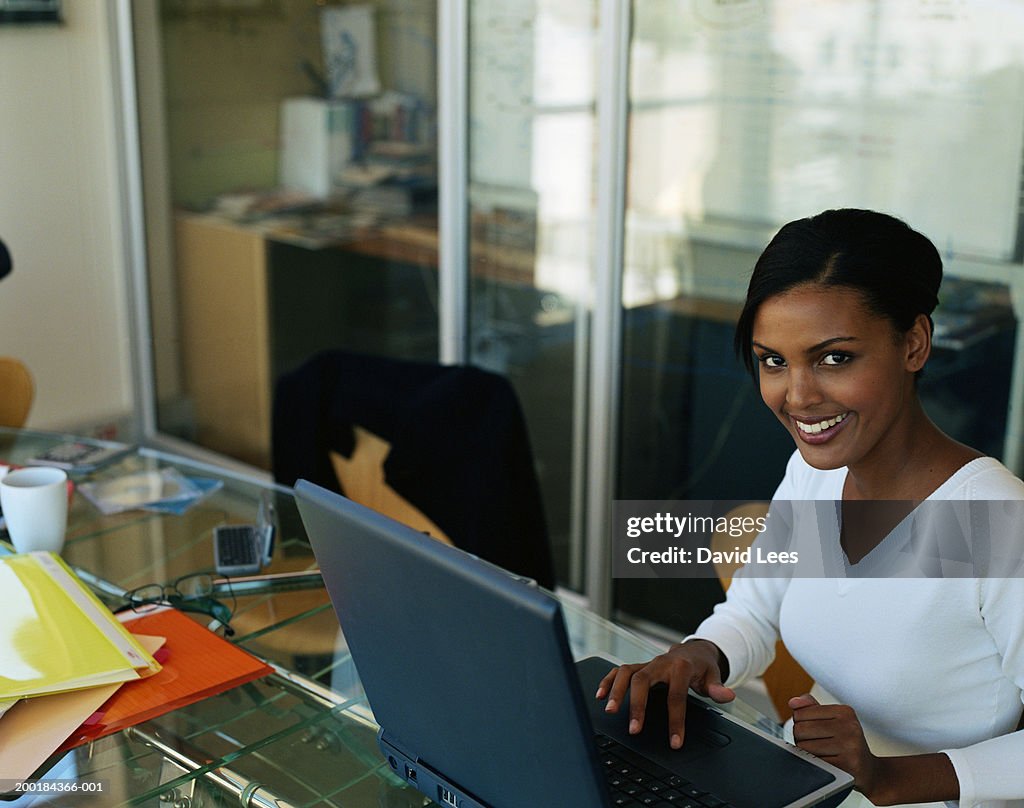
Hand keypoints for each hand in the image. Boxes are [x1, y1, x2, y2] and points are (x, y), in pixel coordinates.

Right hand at [595, 640, 734, 748]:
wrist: (694, 651)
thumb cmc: (702, 667)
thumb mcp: (713, 676)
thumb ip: (717, 687)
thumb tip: (727, 695)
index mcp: (680, 667)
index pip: (676, 695)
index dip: (675, 720)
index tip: (674, 741)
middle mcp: (660, 663)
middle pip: (643, 680)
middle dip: (636, 704)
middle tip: (634, 728)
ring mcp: (647, 664)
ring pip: (626, 672)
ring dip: (616, 690)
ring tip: (609, 710)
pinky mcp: (638, 667)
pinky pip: (618, 671)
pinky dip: (607, 681)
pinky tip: (600, 696)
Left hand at [789, 694, 882, 796]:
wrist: (869, 771)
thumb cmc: (846, 742)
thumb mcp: (832, 720)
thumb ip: (810, 707)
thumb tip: (793, 702)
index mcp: (845, 712)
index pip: (800, 713)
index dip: (800, 723)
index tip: (813, 730)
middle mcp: (849, 727)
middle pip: (800, 730)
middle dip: (801, 739)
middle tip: (816, 744)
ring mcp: (850, 747)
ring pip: (804, 748)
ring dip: (807, 753)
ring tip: (822, 753)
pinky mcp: (847, 766)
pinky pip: (814, 763)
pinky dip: (815, 765)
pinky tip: (827, 763)